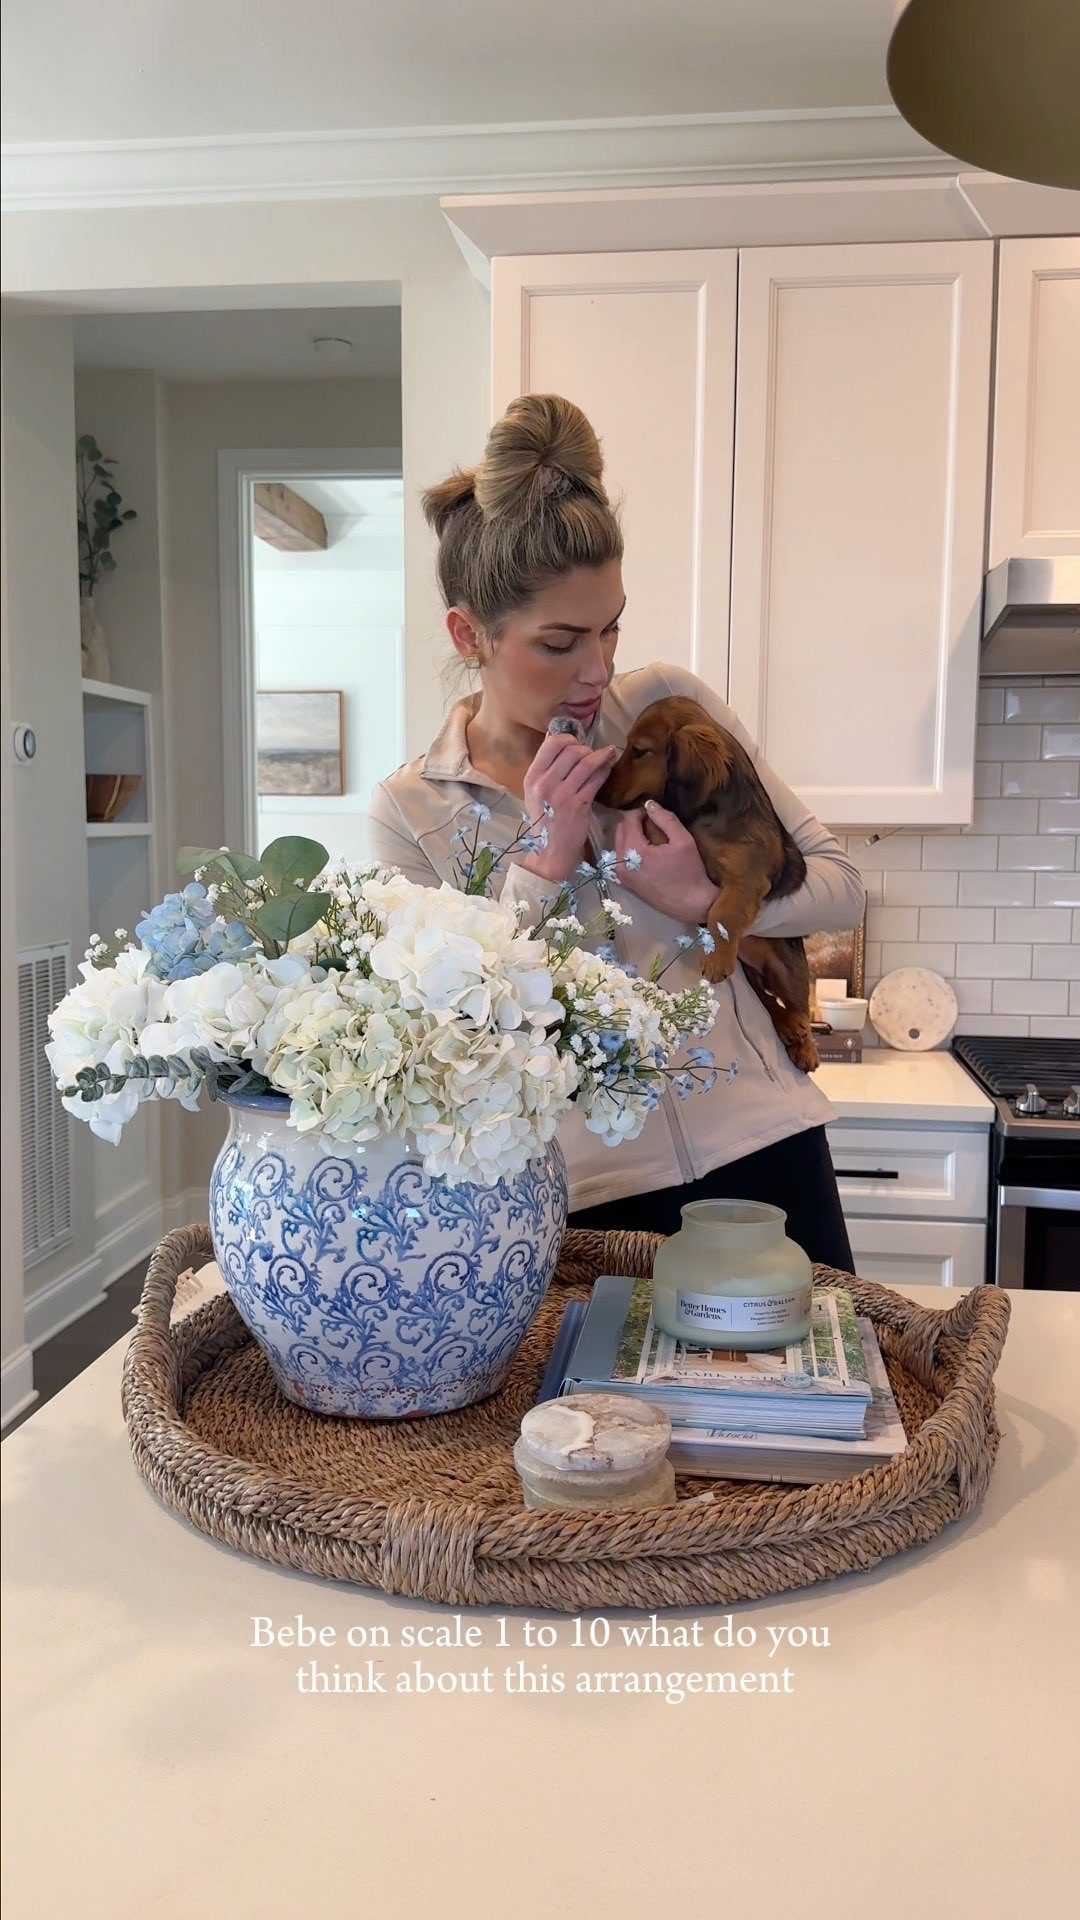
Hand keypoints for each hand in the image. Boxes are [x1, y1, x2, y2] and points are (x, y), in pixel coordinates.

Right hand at [521, 733, 618, 882]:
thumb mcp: (536, 792)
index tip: (576, 744)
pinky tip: (608, 767)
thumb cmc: (545, 819)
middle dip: (586, 748)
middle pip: (572, 750)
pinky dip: (605, 769)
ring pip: (586, 762)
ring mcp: (563, 794)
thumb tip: (555, 735)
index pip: (552, 743)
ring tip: (606, 754)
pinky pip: (596, 778)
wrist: (551, 850)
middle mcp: (545, 783)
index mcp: (532, 777)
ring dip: (600, 755)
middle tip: (591, 754)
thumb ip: (545, 767)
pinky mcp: (580, 804)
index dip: (568, 738)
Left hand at [614, 800, 716, 925]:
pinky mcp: (624, 883)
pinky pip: (620, 858)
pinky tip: (646, 853)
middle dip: (634, 823)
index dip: (642, 812)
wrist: (690, 904)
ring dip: (631, 836)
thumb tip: (649, 803)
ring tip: (650, 838)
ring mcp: (620, 875)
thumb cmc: (690, 872)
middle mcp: (621, 863)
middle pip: (620, 830)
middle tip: (653, 825)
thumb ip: (665, 819)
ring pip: (618, 843)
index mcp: (634, 851)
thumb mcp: (683, 841)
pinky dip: (629, 850)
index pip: (629, 819)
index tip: (656, 814)